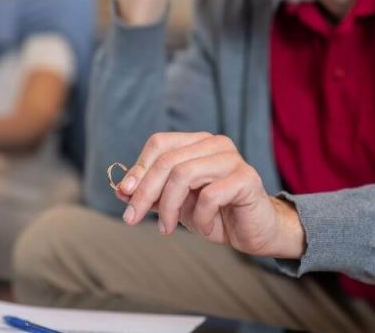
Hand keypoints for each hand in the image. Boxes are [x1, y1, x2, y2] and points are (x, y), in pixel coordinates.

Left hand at [115, 132, 305, 258]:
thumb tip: (120, 190)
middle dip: (145, 192)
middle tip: (132, 218)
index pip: (159, 143)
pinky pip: (209, 195)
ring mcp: (232, 159)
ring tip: (167, 229)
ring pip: (184, 174)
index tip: (124, 195)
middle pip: (167, 160)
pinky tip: (204, 227)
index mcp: (197, 142)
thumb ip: (152, 193)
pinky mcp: (246, 178)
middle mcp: (215, 144)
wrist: (254, 232)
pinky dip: (199, 217)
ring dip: (169, 207)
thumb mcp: (176, 204)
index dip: (138, 168)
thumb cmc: (215, 214)